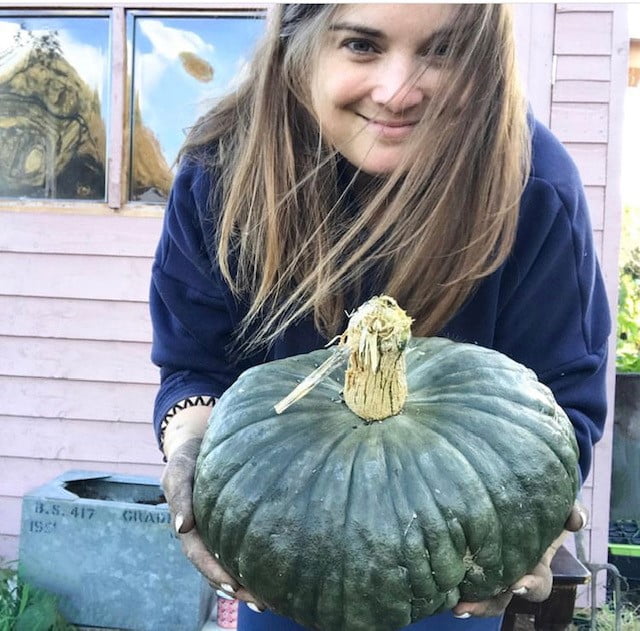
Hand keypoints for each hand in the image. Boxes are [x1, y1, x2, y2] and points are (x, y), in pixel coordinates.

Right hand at [161, 437, 263, 610]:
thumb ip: (179, 496)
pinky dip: (251, 566)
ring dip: (245, 585)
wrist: (199, 443)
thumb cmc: (188, 457)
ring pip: (228, 564)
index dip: (214, 572)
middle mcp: (202, 533)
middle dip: (235, 587)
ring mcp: (215, 531)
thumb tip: (181, 527)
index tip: (233, 585)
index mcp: (188, 525)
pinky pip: (239, 549)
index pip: (199, 554)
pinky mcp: (230, 524)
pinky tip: (271, 578)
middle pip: (215, 568)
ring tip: (268, 601)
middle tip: (260, 603)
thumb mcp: (178, 471)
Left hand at [452, 502, 586, 617]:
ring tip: (455, 605)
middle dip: (486, 604)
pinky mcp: (464, 557)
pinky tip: (438, 582)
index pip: (537, 584)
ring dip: (469, 602)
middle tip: (466, 606)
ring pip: (479, 594)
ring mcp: (487, 568)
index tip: (516, 585)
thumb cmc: (537, 505)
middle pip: (500, 598)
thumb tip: (577, 519)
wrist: (514, 493)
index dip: (529, 587)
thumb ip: (571, 510)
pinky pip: (459, 575)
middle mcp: (510, 571)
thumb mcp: (557, 507)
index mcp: (533, 563)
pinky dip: (452, 581)